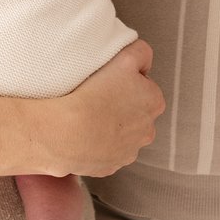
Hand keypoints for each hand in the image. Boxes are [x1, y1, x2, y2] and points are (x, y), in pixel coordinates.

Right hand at [43, 41, 163, 177]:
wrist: (65, 132)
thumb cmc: (95, 92)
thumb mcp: (125, 57)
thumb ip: (141, 52)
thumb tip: (145, 60)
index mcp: (154, 103)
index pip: (144, 86)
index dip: (125, 81)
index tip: (108, 82)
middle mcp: (147, 131)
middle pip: (134, 113)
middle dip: (120, 106)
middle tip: (96, 97)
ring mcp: (128, 153)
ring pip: (120, 135)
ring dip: (108, 127)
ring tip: (86, 117)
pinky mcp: (109, 167)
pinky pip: (104, 153)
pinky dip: (95, 145)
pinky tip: (82, 134)